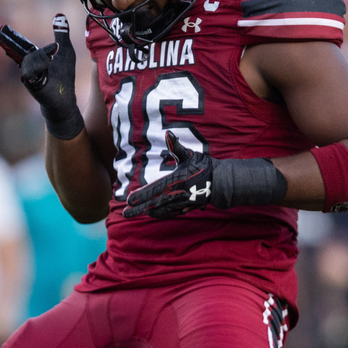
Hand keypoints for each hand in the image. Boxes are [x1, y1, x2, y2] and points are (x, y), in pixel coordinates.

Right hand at [0, 15, 83, 139]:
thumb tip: (59, 15)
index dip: (12, 36)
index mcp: (35, 56)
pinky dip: (40, 66)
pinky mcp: (33, 86)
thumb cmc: (64, 76)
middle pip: (16, 51)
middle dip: (7, 41)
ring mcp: (29, 76)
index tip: (2, 28)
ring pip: (28, 60)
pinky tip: (49, 63)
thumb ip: (61, 33)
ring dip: (40, 56)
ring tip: (54, 53)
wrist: (63, 99)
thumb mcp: (66, 50)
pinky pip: (31, 73)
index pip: (21, 44)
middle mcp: (29, 66)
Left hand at [123, 131, 287, 218]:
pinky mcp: (187, 207)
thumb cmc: (205, 167)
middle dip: (139, 209)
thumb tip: (168, 133)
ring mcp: (182, 203)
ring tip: (132, 215)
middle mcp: (177, 194)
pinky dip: (160, 214)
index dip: (141, 195)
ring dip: (146, 213)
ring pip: (161, 210)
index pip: (154, 189)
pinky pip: (171, 213)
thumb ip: (177, 146)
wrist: (222, 182)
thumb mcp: (191, 155)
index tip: (128, 199)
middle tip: (125, 213)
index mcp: (176, 181)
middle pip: (154, 203)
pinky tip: (152, 215)